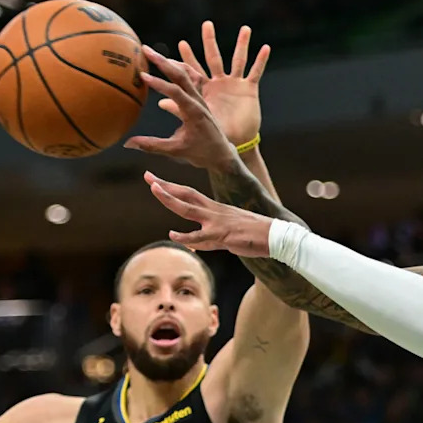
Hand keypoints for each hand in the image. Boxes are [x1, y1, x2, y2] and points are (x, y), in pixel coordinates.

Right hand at [124, 46, 238, 170]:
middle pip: (181, 75)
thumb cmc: (201, 154)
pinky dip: (179, 69)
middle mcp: (199, 101)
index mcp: (194, 113)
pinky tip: (167, 63)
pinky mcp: (200, 99)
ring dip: (170, 62)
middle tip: (145, 49)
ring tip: (153, 54)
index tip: (143, 75)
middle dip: (163, 61)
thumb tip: (127, 143)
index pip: (175, 92)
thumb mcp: (176, 151)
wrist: (222, 154)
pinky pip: (191, 79)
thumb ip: (152, 146)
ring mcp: (200, 98)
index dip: (159, 84)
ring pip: (186, 74)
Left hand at [144, 172, 272, 257]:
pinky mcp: (222, 235)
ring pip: (188, 209)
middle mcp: (213, 211)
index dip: (171, 187)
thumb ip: (207, 240)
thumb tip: (193, 246)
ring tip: (155, 190)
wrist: (274, 235)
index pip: (189, 193)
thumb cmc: (253, 236)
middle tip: (148, 176)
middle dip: (166, 186)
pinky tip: (173, 235)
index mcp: (215, 209)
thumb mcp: (227, 236)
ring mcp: (217, 222)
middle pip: (185, 194)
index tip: (155, 180)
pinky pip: (199, 237)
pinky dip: (185, 236)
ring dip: (170, 199)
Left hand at [171, 21, 269, 146]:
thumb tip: (160, 103)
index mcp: (204, 89)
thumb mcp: (195, 118)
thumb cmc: (211, 134)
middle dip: (210, 41)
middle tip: (207, 24)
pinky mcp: (248, 90)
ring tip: (245, 29)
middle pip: (213, 57)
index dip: (185, 59)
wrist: (233, 144)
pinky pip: (256, 72)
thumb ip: (178, 110)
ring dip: (242, 44)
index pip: (192, 70)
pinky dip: (261, 61)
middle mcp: (219, 83)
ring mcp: (234, 85)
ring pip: (238, 59)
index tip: (180, 44)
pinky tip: (265, 48)